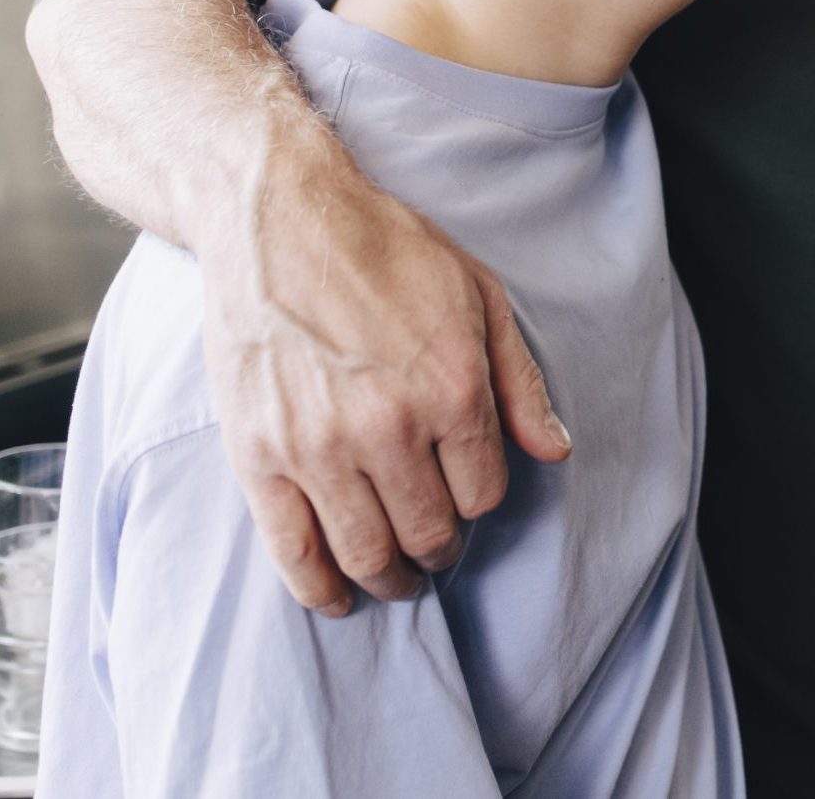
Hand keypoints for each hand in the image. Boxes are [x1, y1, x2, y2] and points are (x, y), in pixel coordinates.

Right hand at [201, 150, 571, 615]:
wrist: (280, 217)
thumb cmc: (384, 247)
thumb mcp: (477, 293)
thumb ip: (520, 380)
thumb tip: (555, 451)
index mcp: (452, 389)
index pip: (484, 493)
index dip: (481, 495)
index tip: (465, 487)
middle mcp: (390, 428)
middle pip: (430, 532)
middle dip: (440, 547)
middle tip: (435, 545)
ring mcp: (319, 447)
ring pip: (368, 553)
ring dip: (389, 576)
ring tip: (395, 575)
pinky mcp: (259, 455)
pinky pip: (293, 552)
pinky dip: (318, 589)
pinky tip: (335, 596)